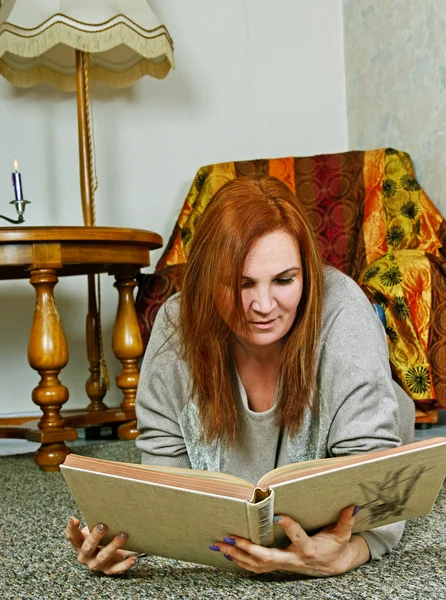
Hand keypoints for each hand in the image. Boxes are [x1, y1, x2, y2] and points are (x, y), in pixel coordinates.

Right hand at [65, 516, 137, 574]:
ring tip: (123, 535)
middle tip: (103, 526)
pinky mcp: (109, 569)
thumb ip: (94, 518)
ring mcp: (97, 564)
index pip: (73, 536)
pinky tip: (134, 558)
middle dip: (95, 537)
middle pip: (88, 547)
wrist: (106, 553)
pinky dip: (126, 564)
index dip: (72, 528)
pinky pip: (118, 569)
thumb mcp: (93, 527)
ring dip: (113, 546)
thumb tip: (103, 504)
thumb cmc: (99, 535)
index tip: (74, 518)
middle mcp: (85, 556)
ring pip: (103, 557)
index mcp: (79, 544)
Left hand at [211, 505, 369, 576]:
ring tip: (220, 544)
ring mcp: (284, 565)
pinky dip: (240, 562)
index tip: (278, 515)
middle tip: (231, 536)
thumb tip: (353, 506)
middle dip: (248, 548)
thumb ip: (346, 521)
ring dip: (237, 555)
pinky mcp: (278, 566)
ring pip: (257, 565)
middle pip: (268, 557)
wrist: (335, 565)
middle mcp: (293, 559)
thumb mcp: (343, 534)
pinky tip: (227, 554)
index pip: (298, 538)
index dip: (289, 528)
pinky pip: (256, 568)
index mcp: (309, 550)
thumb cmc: (336, 546)